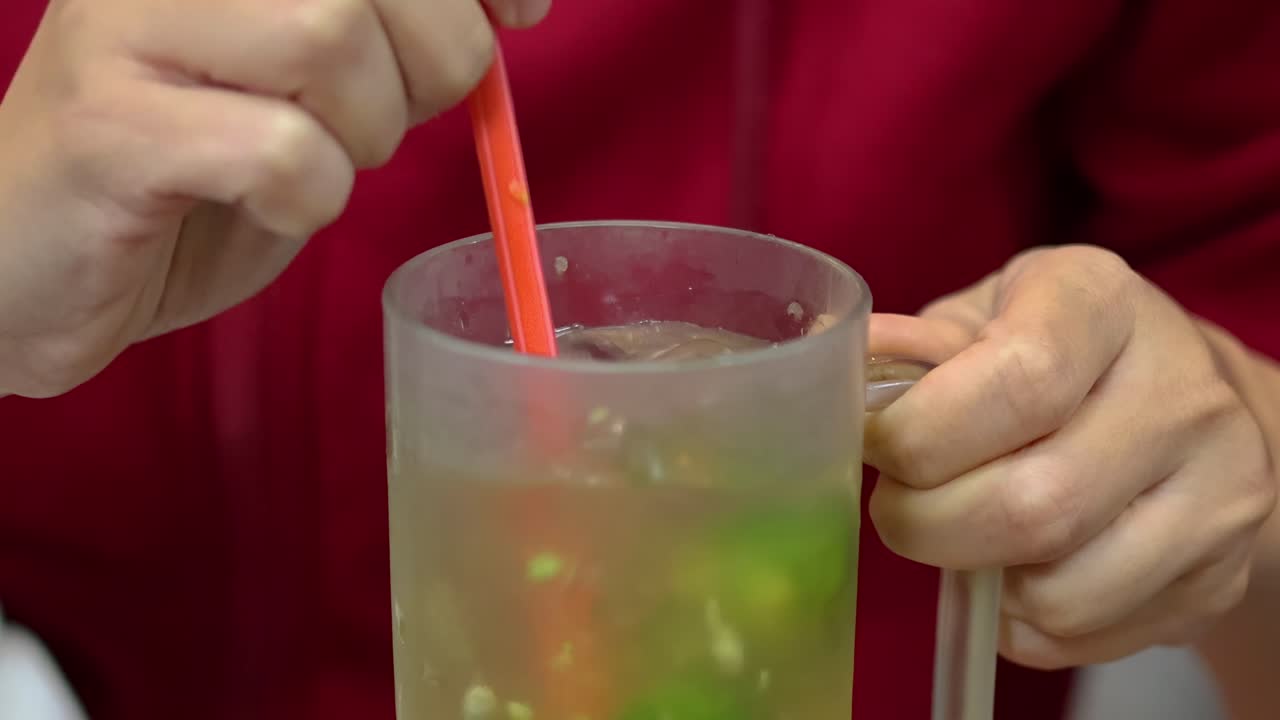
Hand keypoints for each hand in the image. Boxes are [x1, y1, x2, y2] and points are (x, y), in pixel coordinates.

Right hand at [0, 0, 549, 396]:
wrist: (36, 263)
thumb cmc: (189, 171)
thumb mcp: (308, 86)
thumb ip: (389, 35)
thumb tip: (508, 7)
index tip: (522, 11)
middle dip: (434, 63)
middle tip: (379, 124)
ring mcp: (127, 24)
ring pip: (330, 37)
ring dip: (360, 133)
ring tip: (307, 165)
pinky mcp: (107, 122)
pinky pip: (282, 151)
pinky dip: (305, 198)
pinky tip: (254, 202)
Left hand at [865, 245, 1276, 668]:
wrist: (1188, 410)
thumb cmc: (1057, 356)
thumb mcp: (987, 315)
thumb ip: (916, 346)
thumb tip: (829, 355)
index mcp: (1102, 301)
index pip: (1019, 378)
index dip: (922, 432)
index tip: (877, 447)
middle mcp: (1181, 392)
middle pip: (1032, 502)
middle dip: (928, 524)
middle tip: (898, 508)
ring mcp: (1217, 491)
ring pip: (1057, 588)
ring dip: (974, 577)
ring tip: (962, 532)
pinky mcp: (1218, 575)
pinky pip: (1078, 635)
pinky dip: (1014, 620)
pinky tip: (1011, 568)